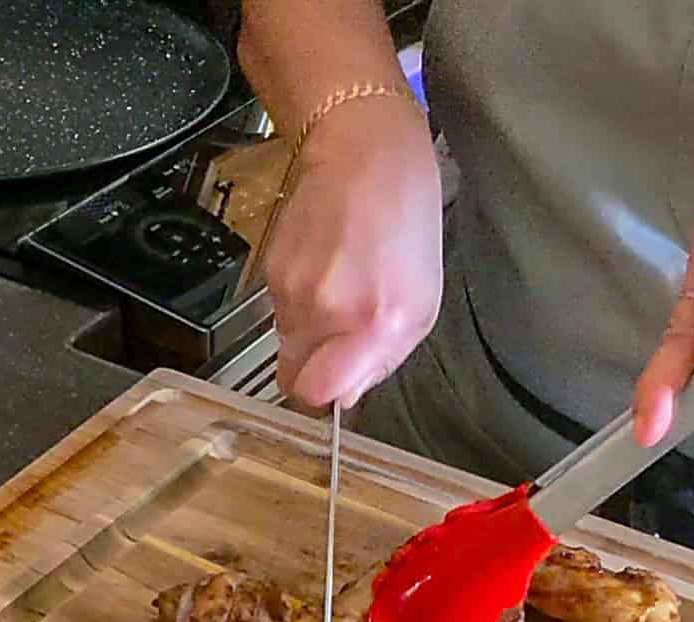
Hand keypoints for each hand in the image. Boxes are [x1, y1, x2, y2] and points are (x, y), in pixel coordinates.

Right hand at [266, 96, 443, 408]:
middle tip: (342, 337)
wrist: (363, 152)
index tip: (335, 386)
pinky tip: (327, 268)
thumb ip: (385, 357)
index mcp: (376, 323)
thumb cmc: (404, 220)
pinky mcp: (271, 270)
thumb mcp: (422, 302)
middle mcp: (328, 310)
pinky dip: (301, 298)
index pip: (317, 393)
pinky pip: (280, 309)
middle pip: (295, 377)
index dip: (323, 397)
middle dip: (315, 367)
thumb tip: (346, 394)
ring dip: (312, 328)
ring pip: (288, 342)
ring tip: (342, 288)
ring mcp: (293, 289)